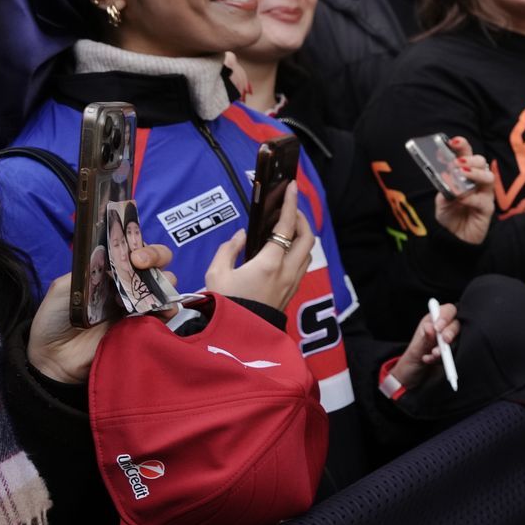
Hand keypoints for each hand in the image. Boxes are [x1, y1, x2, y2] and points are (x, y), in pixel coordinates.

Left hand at [27, 243, 173, 383]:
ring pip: (165, 285)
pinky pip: (165, 313)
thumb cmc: (54, 320)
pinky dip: (167, 307)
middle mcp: (126, 284)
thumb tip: (113, 261)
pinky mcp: (144, 326)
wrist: (54, 357)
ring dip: (161, 282)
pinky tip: (159, 309)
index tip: (131, 253)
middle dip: (156, 256)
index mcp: (108, 271)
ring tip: (143, 293)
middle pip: (156, 262)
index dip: (137, 244)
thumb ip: (86, 270)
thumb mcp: (62, 287)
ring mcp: (137, 305)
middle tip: (141, 263)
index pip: (132, 249)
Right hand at [205, 184, 314, 311]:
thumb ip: (229, 249)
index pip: (286, 227)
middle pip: (307, 237)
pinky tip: (283, 248)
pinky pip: (301, 264)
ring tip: (286, 227)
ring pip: (307, 251)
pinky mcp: (291, 292)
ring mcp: (292, 283)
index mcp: (269, 263)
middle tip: (289, 209)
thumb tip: (242, 235)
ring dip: (302, 235)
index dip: (291, 204)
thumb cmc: (225, 305)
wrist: (238, 337)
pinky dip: (297, 250)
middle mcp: (287, 271)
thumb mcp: (216, 274)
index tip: (293, 187)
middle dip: (302, 218)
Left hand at [389, 302, 459, 391]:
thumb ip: (424, 339)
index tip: (438, 328)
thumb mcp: (415, 350)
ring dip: (447, 347)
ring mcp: (449, 342)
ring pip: (458, 339)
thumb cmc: (411, 360)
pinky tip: (431, 360)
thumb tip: (430, 327)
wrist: (412, 378)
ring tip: (433, 355)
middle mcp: (443, 329)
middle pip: (456, 324)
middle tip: (445, 341)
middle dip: (450, 332)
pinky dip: (445, 358)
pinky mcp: (453, 354)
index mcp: (433, 321)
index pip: (448, 311)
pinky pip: (456, 352)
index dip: (446, 317)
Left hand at [433, 136, 498, 244]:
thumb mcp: (441, 200)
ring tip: (463, 174)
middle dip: (470, 158)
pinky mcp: (487, 208)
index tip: (453, 141)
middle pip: (482, 161)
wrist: (454, 238)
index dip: (462, 146)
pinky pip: (483, 199)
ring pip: (488, 176)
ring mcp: (484, 194)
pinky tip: (462, 199)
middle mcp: (477, 182)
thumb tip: (448, 177)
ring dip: (475, 173)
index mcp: (466, 176)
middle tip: (457, 162)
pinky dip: (472, 197)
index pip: (467, 155)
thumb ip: (445, 188)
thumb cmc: (450, 216)